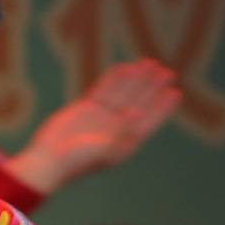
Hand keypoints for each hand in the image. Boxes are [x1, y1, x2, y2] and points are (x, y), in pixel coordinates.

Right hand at [8, 60, 184, 197]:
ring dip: (136, 78)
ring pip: (123, 93)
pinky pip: (103, 89)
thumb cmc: (76, 162)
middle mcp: (117, 128)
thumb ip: (121, 131)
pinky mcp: (86, 109)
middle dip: (153, 87)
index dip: (163, 106)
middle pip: (139, 102)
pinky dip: (113, 78)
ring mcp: (101, 117)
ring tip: (149, 63)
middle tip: (167, 72)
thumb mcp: (102, 150)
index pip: (149, 120)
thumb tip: (138, 112)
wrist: (48, 161)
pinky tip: (124, 67)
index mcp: (125, 142)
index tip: (175, 92)